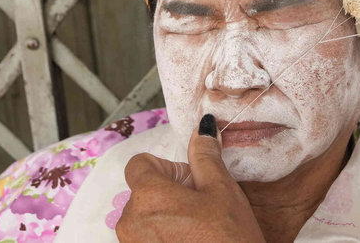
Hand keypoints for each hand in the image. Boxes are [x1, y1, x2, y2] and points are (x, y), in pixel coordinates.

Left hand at [116, 114, 264, 241]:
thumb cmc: (228, 238)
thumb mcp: (222, 189)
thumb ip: (205, 155)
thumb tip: (202, 128)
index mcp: (148, 195)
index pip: (140, 163)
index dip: (167, 167)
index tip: (190, 181)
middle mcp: (130, 221)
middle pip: (144, 191)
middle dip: (170, 192)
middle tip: (201, 206)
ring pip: (146, 216)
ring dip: (168, 215)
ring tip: (198, 228)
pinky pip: (147, 238)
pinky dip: (165, 236)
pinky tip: (192, 241)